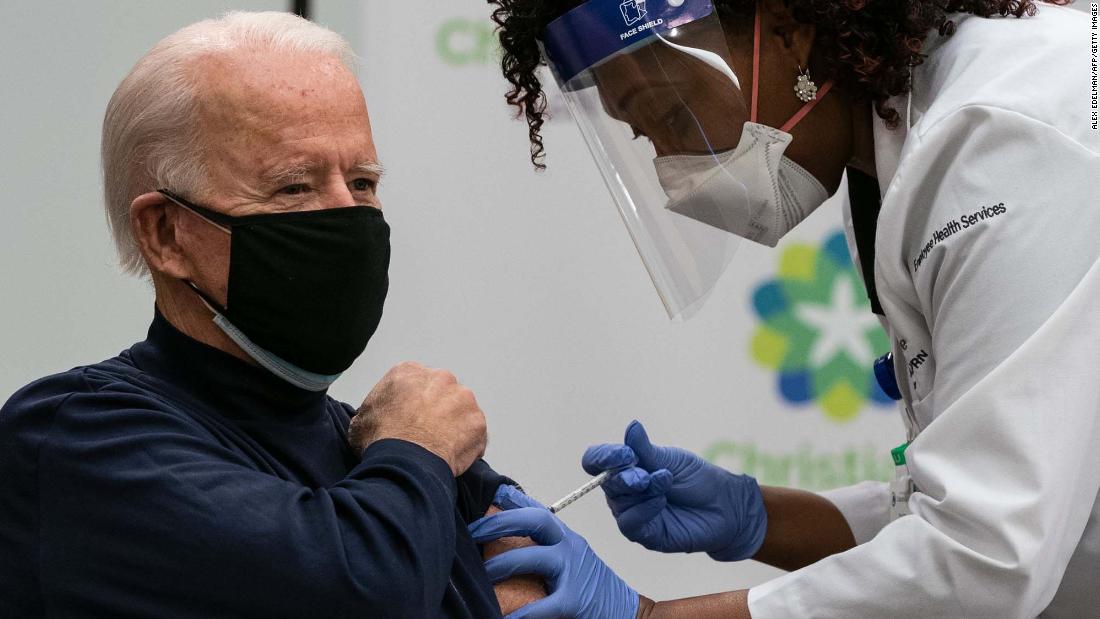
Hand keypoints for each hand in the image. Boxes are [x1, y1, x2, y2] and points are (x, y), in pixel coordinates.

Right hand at [349, 362, 486, 475]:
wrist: (404, 462)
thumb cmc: (380, 441)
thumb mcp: (362, 419)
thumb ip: (375, 409)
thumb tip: (376, 417)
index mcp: (409, 371)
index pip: (414, 383)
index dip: (411, 403)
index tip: (408, 419)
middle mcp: (440, 377)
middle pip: (441, 392)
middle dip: (436, 410)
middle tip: (425, 434)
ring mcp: (463, 398)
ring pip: (460, 410)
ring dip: (453, 425)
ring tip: (438, 447)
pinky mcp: (477, 421)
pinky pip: (474, 433)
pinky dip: (466, 444)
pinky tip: (451, 457)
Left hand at [469, 485, 639, 618]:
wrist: (627, 612)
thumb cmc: (591, 587)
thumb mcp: (570, 556)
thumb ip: (543, 543)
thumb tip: (509, 523)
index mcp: (566, 537)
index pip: (538, 509)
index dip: (512, 499)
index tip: (488, 494)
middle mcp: (570, 547)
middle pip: (536, 521)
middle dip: (500, 522)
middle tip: (472, 532)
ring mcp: (574, 572)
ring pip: (533, 557)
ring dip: (501, 564)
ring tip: (480, 575)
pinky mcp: (576, 601)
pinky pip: (542, 605)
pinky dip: (520, 614)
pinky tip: (503, 618)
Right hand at [582, 420, 766, 560]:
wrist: (725, 506)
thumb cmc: (697, 480)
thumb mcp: (671, 460)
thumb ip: (647, 449)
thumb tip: (632, 426)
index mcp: (626, 468)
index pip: (597, 461)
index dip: (603, 457)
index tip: (625, 454)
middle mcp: (624, 492)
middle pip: (606, 482)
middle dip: (625, 475)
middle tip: (646, 475)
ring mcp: (633, 513)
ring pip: (618, 503)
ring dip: (640, 491)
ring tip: (664, 482)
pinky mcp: (645, 535)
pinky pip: (630, 524)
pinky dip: (643, 509)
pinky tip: (661, 500)